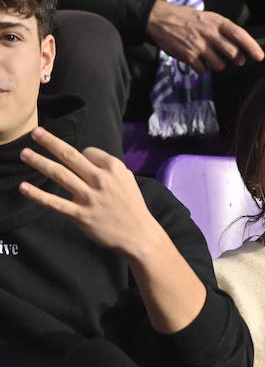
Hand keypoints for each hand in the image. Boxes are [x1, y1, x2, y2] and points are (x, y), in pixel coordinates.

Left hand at [18, 126, 162, 256]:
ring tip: (24, 154)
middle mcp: (101, 179)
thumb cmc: (131, 205)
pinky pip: (54, 203)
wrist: (138, 233)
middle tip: (35, 132)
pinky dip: (38, 194)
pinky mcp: (80, 215)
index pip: (88, 152)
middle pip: (70, 156)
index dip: (80, 154)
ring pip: (59, 174)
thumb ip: (107, 168)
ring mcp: (89, 197)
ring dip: (40, 162)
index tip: (77, 161)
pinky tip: (24, 187)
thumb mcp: (127, 180)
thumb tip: (85, 159)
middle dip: (50, 142)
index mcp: (114, 168)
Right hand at [145, 0, 263, 74]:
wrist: (159, 18)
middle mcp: (209, 33)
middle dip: (237, 60)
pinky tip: (198, 60)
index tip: (259, 56)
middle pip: (233, 54)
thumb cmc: (187, 18)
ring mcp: (198, 45)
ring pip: (220, 65)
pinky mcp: (188, 56)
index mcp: (216, 22)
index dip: (251, 46)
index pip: (239, 34)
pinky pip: (204, 70)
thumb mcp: (208, 17)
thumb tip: (242, 46)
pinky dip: (203, 69)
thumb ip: (224, 30)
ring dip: (218, 65)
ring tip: (210, 57)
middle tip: (235, 59)